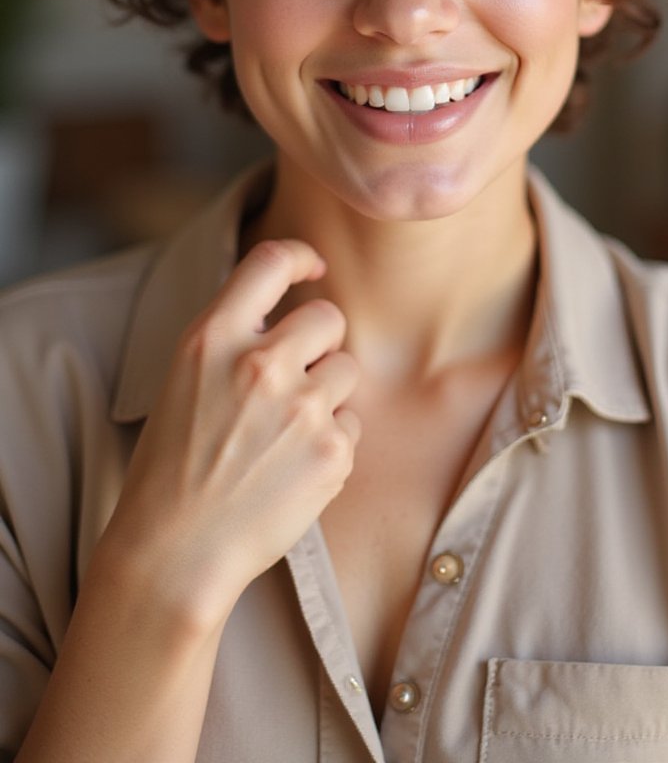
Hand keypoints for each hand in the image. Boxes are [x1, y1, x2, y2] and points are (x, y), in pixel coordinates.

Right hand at [99, 238, 359, 633]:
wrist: (175, 552)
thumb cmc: (174, 467)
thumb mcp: (185, 380)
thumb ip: (233, 339)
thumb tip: (288, 313)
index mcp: (212, 338)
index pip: (271, 261)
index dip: (300, 257)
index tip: (312, 268)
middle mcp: (259, 363)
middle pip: (328, 317)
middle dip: (319, 343)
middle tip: (292, 380)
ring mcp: (301, 407)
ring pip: (345, 370)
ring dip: (326, 395)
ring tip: (284, 435)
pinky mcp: (331, 451)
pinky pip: (352, 424)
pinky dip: (331, 443)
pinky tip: (292, 469)